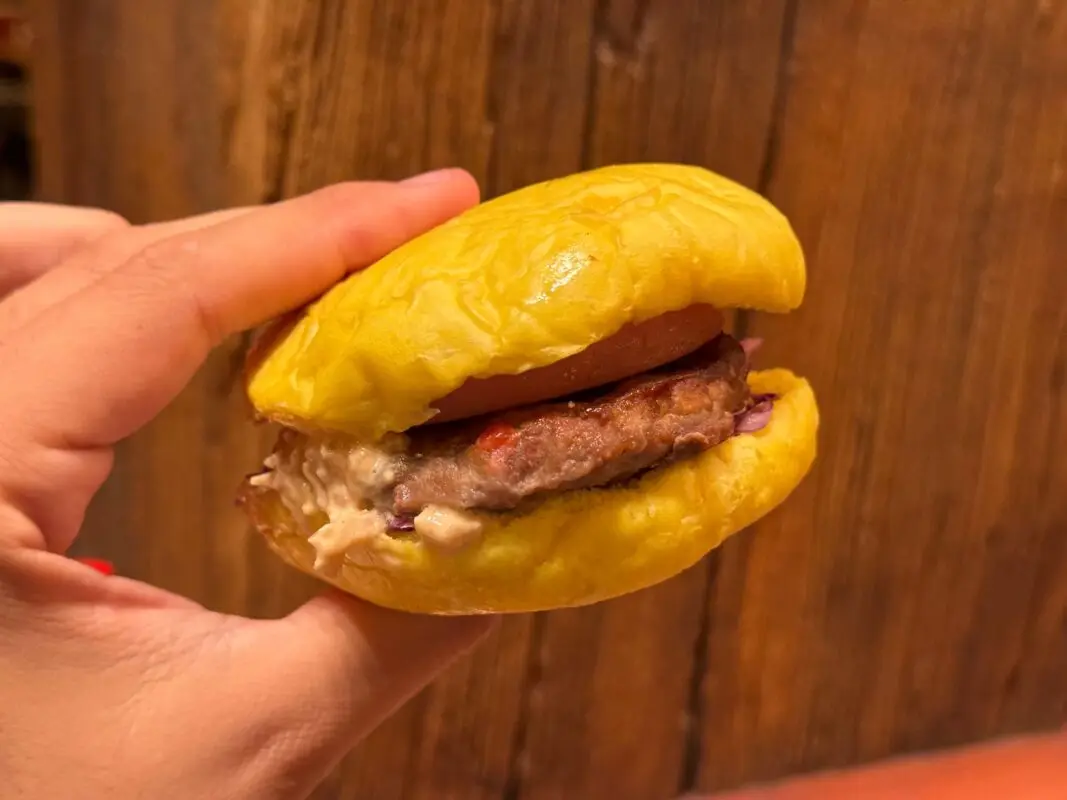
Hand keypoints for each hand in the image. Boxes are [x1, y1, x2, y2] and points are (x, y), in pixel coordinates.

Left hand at [0, 171, 493, 798]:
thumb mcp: (238, 743)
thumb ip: (385, 631)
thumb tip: (503, 533)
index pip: (154, 297)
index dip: (313, 235)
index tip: (435, 200)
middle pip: (106, 271)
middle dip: (268, 244)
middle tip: (406, 243)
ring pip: (34, 278)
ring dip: (166, 254)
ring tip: (291, 267)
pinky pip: (4, 330)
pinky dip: (83, 292)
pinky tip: (142, 312)